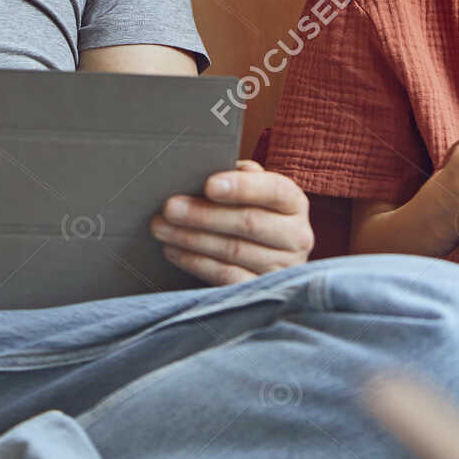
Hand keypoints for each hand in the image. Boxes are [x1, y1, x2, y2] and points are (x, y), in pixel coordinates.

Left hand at [149, 159, 313, 283]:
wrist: (265, 258)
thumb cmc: (251, 214)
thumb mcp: (253, 193)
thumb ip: (239, 177)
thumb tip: (211, 168)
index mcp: (294, 203)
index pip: (275, 191)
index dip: (242, 187)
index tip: (209, 184)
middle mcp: (297, 236)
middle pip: (249, 223)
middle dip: (204, 214)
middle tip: (170, 207)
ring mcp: (281, 268)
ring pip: (233, 251)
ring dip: (191, 238)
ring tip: (162, 227)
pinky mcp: (261, 290)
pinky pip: (226, 277)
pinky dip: (195, 262)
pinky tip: (173, 250)